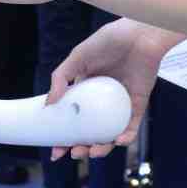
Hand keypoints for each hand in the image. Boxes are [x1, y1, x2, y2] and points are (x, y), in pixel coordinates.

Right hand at [46, 19, 173, 159]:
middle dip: (81, 147)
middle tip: (75, 153)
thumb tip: (48, 104)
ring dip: (103, 148)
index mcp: (86, 91)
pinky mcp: (138, 104)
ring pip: (110, 134)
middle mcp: (102, 101)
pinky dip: (126, 137)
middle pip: (90, 132)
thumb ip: (61, 78)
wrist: (138, 34)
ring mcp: (120, 104)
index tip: (56, 152)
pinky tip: (118, 141)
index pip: (73, 119)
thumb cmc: (108, 41)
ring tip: (94, 152)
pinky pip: (132, 126)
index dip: (63, 137)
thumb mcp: (78, 57)